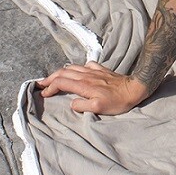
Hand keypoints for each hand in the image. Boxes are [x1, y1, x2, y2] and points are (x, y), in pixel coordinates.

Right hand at [34, 61, 150, 116]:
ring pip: (71, 67)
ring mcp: (93, 70)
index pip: (61, 82)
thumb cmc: (117, 101)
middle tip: (41, 84)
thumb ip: (82, 106)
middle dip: (50, 78)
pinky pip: (84, 65)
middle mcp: (86, 75)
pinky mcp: (101, 69)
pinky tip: (77, 72)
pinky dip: (76, 68)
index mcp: (83, 85)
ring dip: (60, 72)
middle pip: (62, 72)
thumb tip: (71, 103)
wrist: (134, 88)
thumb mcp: (99, 108)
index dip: (50, 87)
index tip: (44, 94)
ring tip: (53, 77)